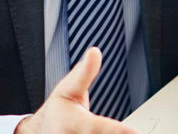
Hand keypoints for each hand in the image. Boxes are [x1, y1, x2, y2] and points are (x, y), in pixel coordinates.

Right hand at [17, 47, 136, 133]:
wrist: (40, 133)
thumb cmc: (58, 112)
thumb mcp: (68, 89)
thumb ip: (84, 73)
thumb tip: (95, 52)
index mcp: (74, 124)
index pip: (100, 127)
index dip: (118, 131)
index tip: (135, 132)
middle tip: (137, 130)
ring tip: (133, 131)